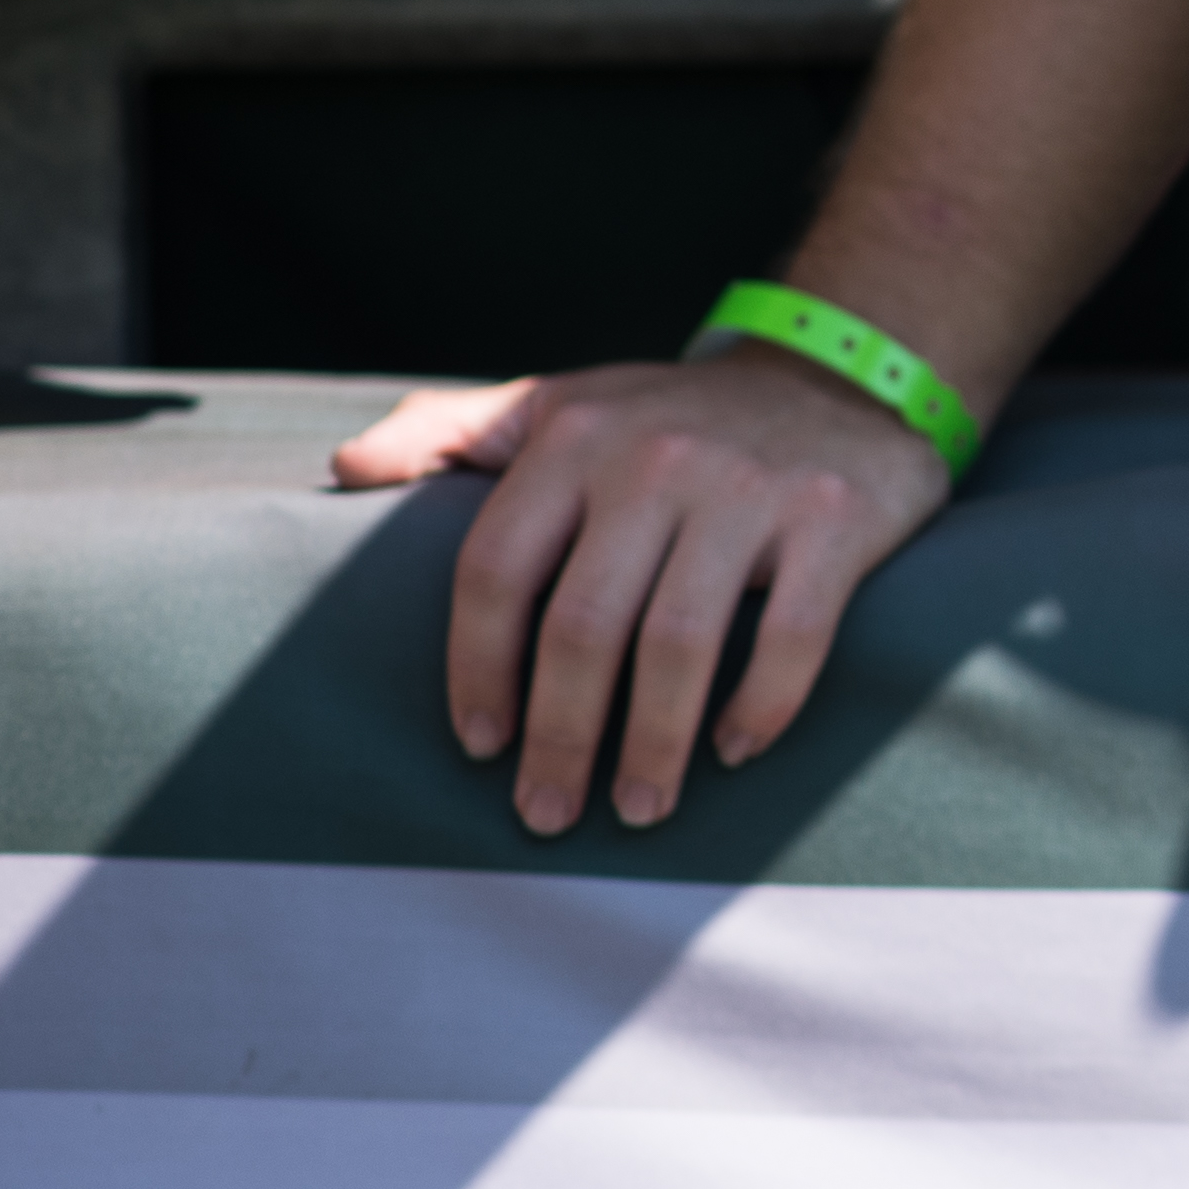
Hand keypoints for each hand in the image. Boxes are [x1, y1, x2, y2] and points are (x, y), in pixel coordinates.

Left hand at [335, 347, 959, 836]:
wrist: (844, 373)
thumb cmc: (676, 417)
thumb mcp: (564, 402)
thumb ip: (453, 430)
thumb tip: (345, 469)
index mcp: (576, 437)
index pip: (497, 572)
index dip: (478, 671)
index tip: (481, 746)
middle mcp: (657, 458)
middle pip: (583, 626)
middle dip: (560, 738)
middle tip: (547, 814)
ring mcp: (751, 489)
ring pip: (681, 643)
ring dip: (653, 747)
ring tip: (640, 809)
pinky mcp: (835, 518)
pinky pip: (793, 635)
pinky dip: (761, 706)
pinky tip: (733, 750)